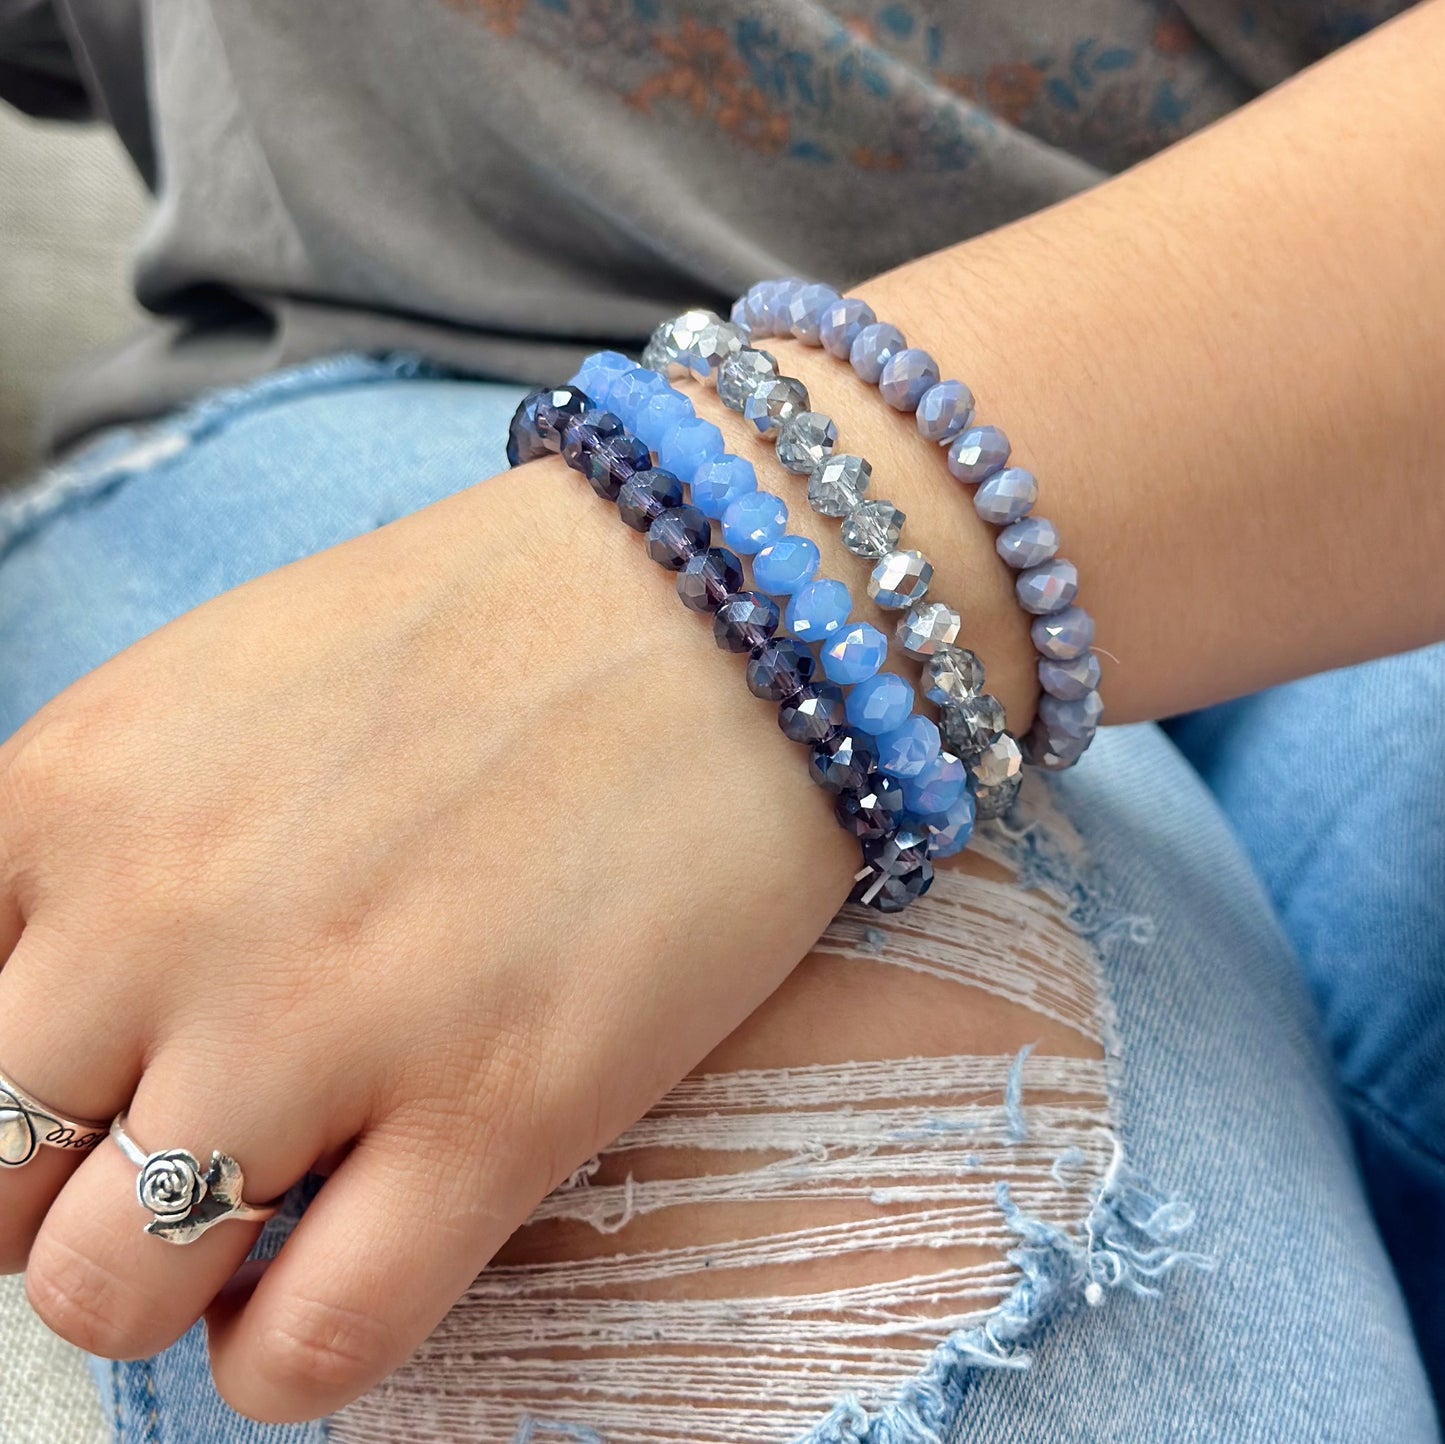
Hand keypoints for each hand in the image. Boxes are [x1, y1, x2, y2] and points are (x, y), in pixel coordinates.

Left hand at [0, 456, 856, 1420]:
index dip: (14, 1084)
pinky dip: (293, 1349)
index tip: (87, 1087)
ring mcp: (325, 1024)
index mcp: (77, 789)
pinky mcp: (497, 1109)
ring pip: (107, 1298)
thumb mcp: (226, 683)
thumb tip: (63, 1007)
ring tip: (272, 1209)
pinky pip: (310, 1345)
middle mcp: (164, 918)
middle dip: (68, 1193)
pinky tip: (348, 1263)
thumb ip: (100, 842)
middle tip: (179, 1144)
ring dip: (172, 1282)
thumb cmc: (493, 626)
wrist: (719, 599)